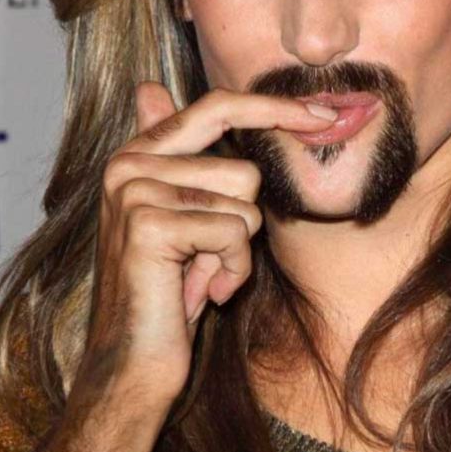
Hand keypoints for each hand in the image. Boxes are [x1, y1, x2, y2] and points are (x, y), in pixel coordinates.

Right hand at [74, 82, 337, 406]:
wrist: (133, 365)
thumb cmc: (168, 290)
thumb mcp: (178, 214)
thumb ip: (173, 154)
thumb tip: (148, 85)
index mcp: (138, 153)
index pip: (217, 106)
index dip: (273, 109)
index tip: (321, 114)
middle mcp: (129, 163)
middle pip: (244, 167)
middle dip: (247, 219)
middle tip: (213, 256)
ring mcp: (135, 192)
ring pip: (244, 202)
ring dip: (238, 250)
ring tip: (203, 273)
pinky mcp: (148, 226)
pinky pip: (234, 233)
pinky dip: (232, 270)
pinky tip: (201, 291)